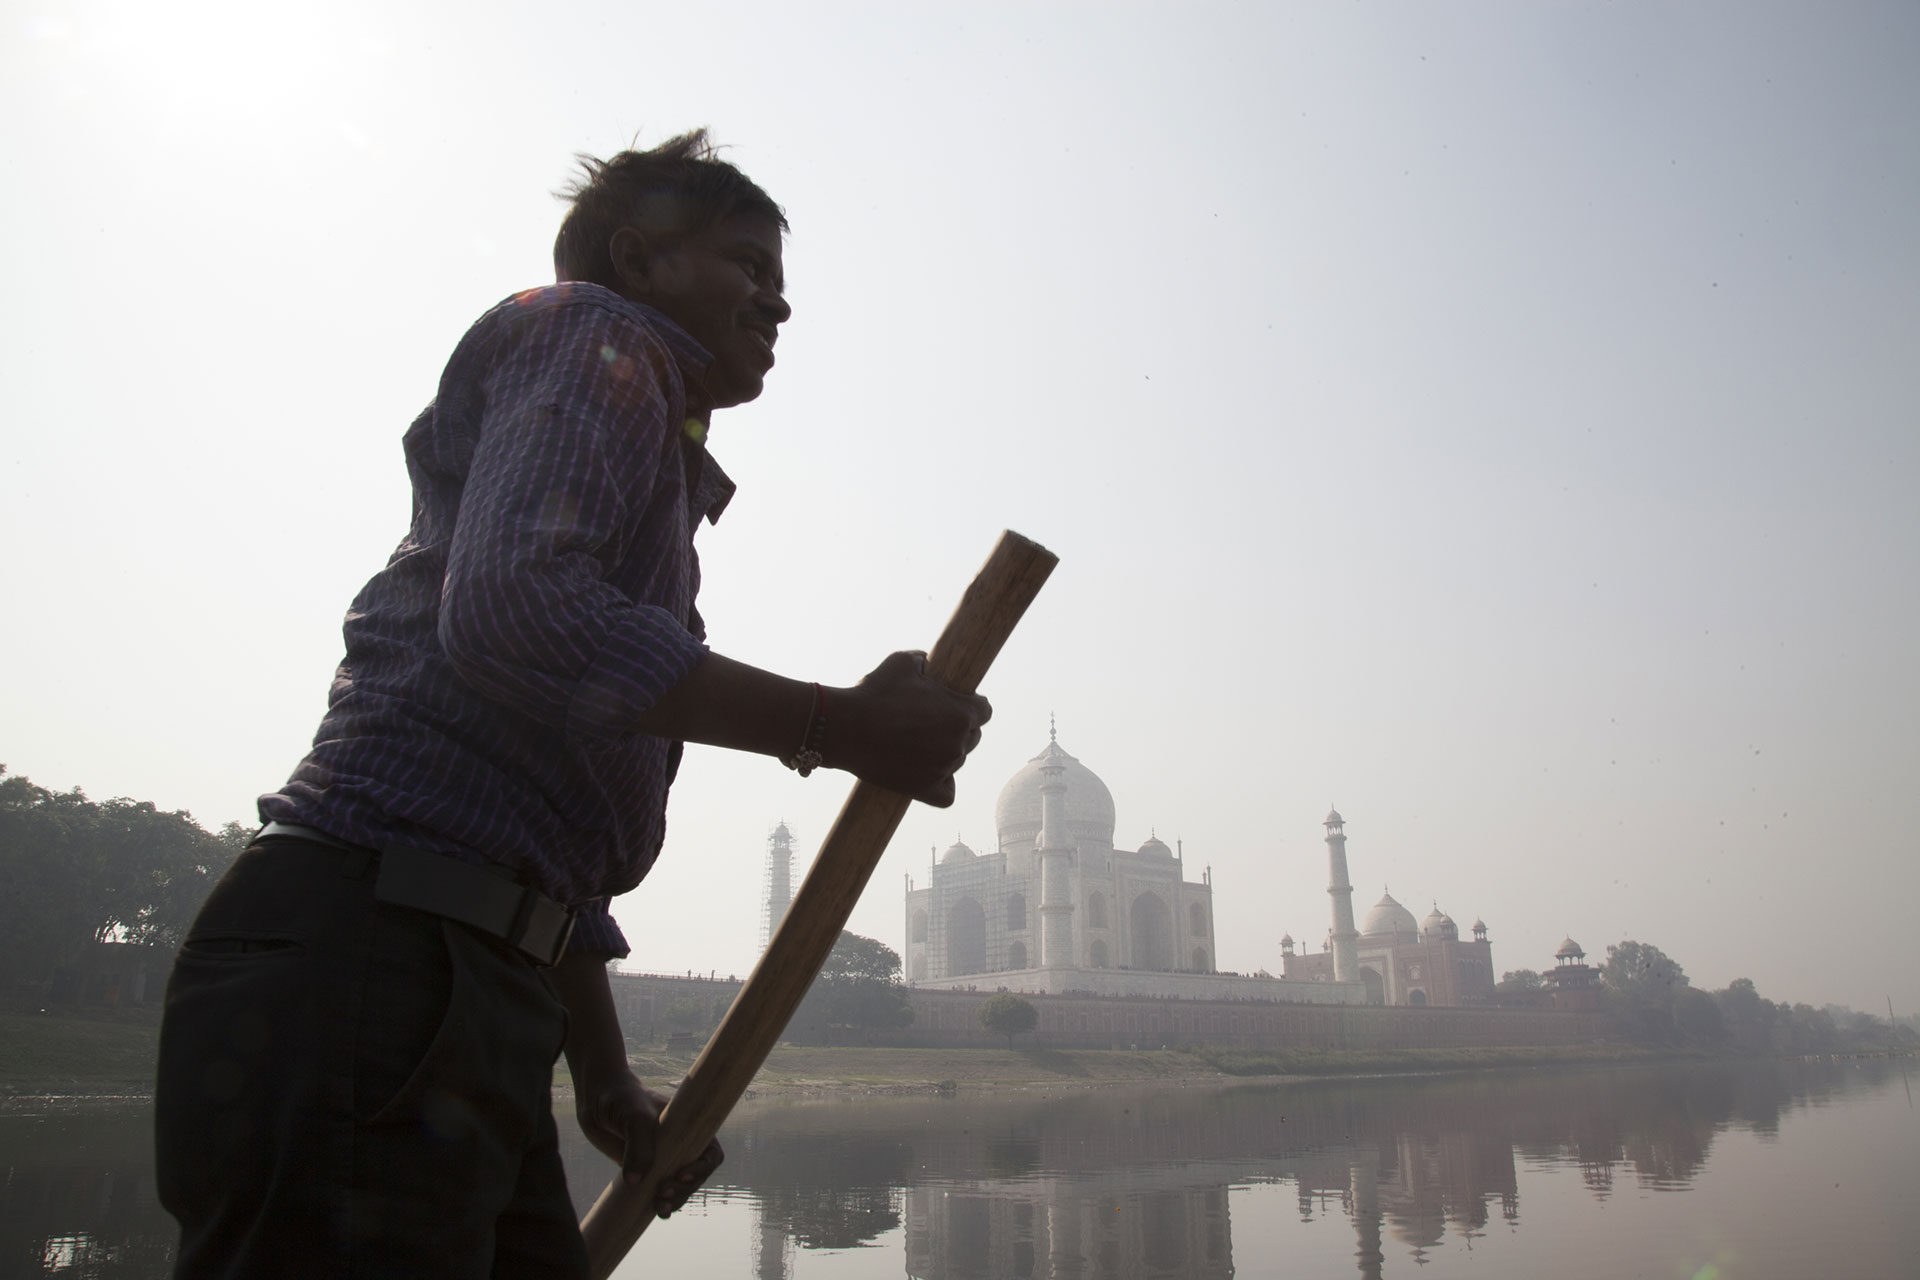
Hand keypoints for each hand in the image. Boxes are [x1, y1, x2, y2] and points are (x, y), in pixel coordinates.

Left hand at [575, 1071, 723, 1219]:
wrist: (596, 1098)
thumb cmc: (622, 1098)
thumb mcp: (634, 1117)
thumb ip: (638, 1146)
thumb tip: (636, 1181)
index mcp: (689, 1128)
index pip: (710, 1153)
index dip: (701, 1169)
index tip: (681, 1176)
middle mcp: (680, 1144)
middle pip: (696, 1176)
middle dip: (684, 1190)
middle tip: (662, 1195)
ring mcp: (663, 1158)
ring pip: (679, 1187)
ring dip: (674, 1201)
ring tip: (659, 1209)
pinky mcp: (645, 1169)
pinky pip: (658, 1190)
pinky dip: (658, 1202)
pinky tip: (652, 1212)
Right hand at [829, 650, 991, 806]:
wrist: (845, 728)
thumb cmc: (874, 692)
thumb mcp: (902, 662)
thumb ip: (924, 660)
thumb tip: (929, 662)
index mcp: (962, 713)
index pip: (984, 710)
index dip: (968, 704)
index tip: (951, 703)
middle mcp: (959, 743)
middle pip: (972, 736)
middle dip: (956, 728)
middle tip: (928, 722)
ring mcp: (944, 768)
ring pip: (956, 761)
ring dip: (943, 752)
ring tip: (915, 742)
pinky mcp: (926, 789)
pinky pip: (947, 794)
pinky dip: (940, 786)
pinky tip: (928, 775)